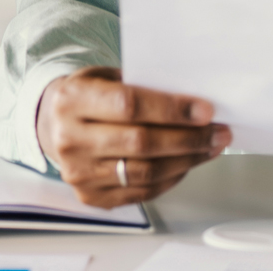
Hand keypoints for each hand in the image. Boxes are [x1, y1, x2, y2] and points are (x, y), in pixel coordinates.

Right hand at [36, 66, 229, 206]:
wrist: (53, 124)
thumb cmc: (88, 96)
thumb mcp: (104, 76)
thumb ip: (141, 86)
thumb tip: (193, 101)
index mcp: (71, 100)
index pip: (128, 106)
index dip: (171, 109)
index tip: (205, 110)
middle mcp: (70, 140)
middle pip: (141, 143)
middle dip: (189, 138)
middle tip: (218, 131)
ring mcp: (79, 173)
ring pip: (146, 172)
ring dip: (187, 160)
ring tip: (210, 146)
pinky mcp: (92, 196)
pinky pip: (142, 191)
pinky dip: (172, 178)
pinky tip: (187, 162)